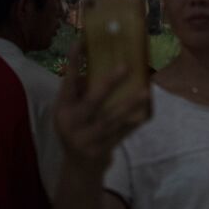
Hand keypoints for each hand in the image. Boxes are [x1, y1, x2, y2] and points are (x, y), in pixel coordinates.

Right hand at [53, 43, 150, 169]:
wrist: (79, 166)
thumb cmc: (78, 127)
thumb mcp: (72, 109)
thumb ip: (82, 90)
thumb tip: (102, 61)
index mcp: (62, 109)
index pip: (67, 82)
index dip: (74, 62)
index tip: (80, 41)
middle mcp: (70, 123)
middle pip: (92, 102)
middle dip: (109, 83)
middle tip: (126, 66)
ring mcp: (85, 139)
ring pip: (110, 119)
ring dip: (129, 104)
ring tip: (146, 91)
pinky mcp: (100, 150)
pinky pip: (120, 133)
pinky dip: (133, 123)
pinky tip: (145, 113)